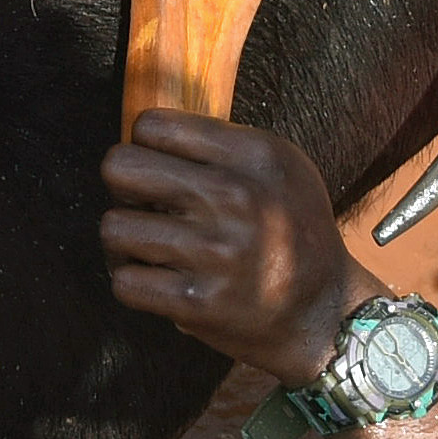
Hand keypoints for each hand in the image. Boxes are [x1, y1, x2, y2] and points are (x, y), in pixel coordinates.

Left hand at [95, 113, 369, 378]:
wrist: (324, 312)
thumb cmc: (294, 232)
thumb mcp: (281, 166)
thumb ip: (221, 143)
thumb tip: (142, 134)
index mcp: (254, 155)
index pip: (151, 126)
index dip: (147, 148)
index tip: (162, 169)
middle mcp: (234, 197)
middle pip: (119, 168)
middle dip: (125, 187)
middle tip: (147, 205)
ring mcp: (214, 252)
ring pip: (113, 227)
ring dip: (127, 241)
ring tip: (153, 246)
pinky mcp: (195, 302)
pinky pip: (124, 281)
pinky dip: (135, 282)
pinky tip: (158, 279)